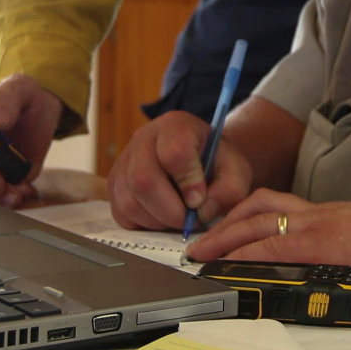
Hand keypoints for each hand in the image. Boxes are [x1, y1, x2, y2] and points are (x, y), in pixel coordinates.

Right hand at [109, 111, 255, 231]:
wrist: (201, 161)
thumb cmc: (217, 164)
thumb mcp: (236, 171)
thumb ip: (229, 190)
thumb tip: (203, 211)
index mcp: (176, 125)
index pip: (173, 153)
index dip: (187, 182)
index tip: (199, 200)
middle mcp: (144, 137)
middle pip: (143, 180)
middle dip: (170, 211)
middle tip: (189, 220)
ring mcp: (124, 160)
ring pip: (128, 201)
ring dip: (156, 221)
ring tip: (177, 218)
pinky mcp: (114, 183)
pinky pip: (120, 212)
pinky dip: (142, 224)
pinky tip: (162, 217)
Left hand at [187, 190, 350, 281]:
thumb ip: (341, 249)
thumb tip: (328, 268)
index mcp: (325, 214)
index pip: (274, 206)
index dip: (243, 216)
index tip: (224, 229)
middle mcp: (315, 213)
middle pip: (256, 208)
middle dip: (223, 225)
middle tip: (199, 243)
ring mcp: (315, 226)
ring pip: (256, 223)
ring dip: (224, 237)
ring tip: (203, 254)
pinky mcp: (318, 244)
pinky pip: (270, 248)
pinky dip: (244, 255)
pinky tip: (228, 266)